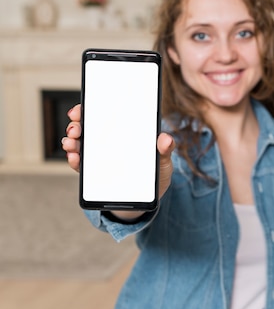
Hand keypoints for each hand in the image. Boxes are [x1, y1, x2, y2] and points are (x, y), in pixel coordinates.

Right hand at [61, 104, 175, 200]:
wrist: (147, 199)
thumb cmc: (156, 175)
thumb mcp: (163, 161)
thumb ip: (165, 150)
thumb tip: (166, 139)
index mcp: (124, 133)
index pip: (104, 115)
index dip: (90, 109)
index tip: (82, 109)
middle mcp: (109, 142)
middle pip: (87, 127)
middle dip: (76, 124)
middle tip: (76, 128)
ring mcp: (100, 157)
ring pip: (80, 144)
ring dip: (72, 141)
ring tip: (72, 143)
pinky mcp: (95, 173)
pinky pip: (81, 165)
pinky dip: (74, 160)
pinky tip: (74, 158)